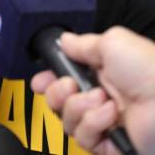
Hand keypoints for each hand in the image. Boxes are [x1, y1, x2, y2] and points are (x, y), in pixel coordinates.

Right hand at [31, 27, 154, 154]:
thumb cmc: (149, 70)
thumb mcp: (112, 42)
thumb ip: (83, 43)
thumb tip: (65, 40)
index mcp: (101, 71)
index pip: (65, 76)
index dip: (49, 79)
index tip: (40, 79)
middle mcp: (100, 96)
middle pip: (59, 100)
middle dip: (58, 92)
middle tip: (71, 85)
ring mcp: (104, 122)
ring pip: (67, 120)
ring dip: (80, 107)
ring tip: (102, 100)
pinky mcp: (108, 145)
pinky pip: (84, 138)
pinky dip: (94, 124)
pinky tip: (110, 117)